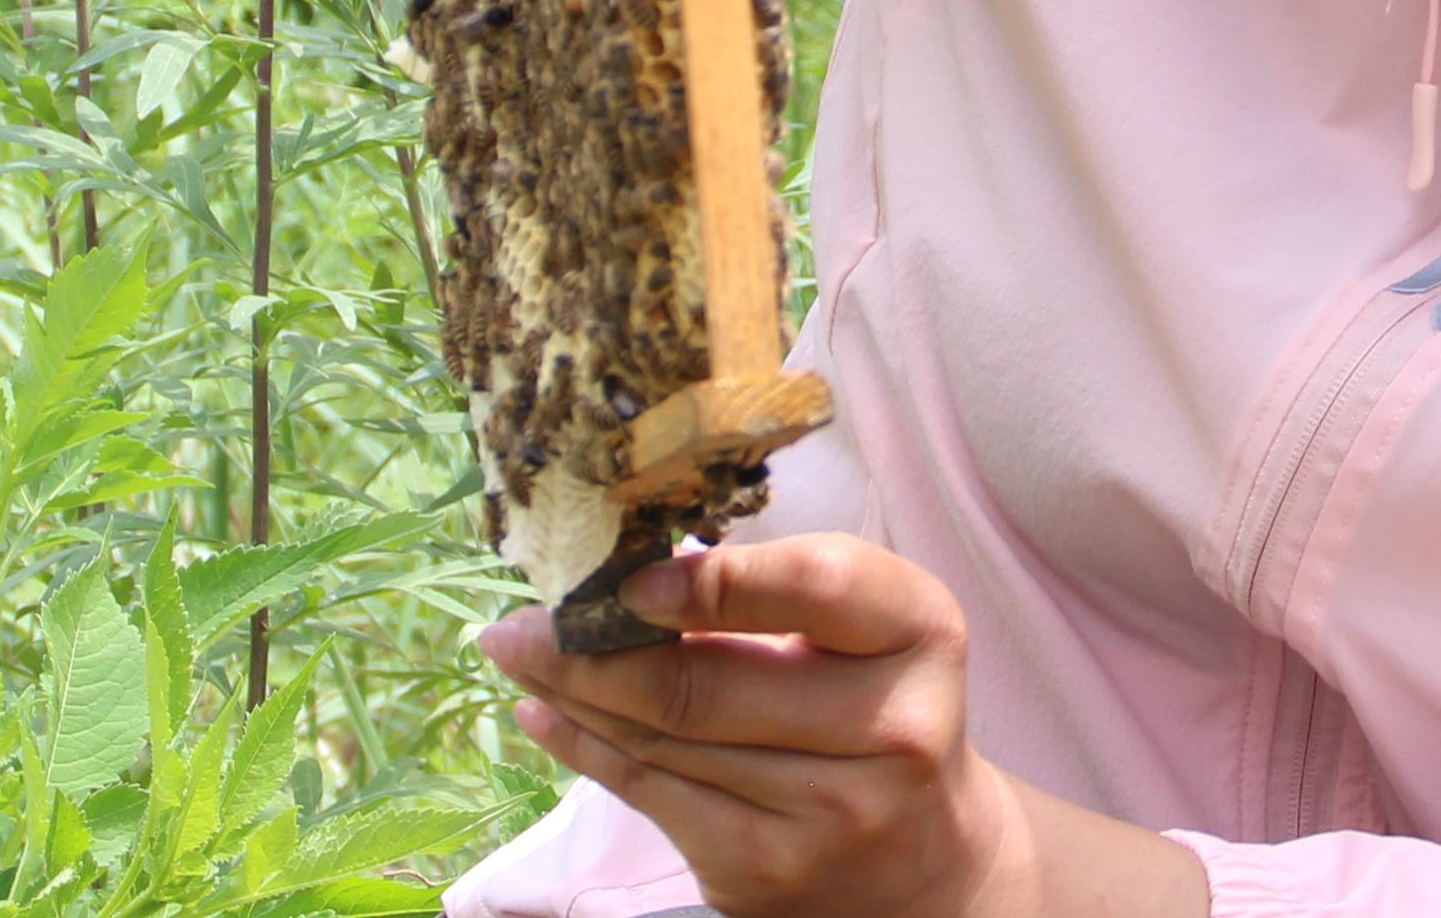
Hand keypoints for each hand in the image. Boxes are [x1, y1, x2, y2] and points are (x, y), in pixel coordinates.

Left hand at [481, 535, 1206, 917]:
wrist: (923, 856)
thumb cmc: (875, 702)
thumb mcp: (865, 626)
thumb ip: (774, 587)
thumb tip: (625, 566)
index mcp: (921, 633)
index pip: (814, 587)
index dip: (711, 581)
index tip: (627, 579)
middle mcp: (890, 729)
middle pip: (706, 685)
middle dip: (590, 650)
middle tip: (521, 622)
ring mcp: (828, 815)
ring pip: (663, 743)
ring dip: (572, 694)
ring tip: (516, 654)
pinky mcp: (768, 874)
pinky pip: (652, 798)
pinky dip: (586, 752)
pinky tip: (544, 713)